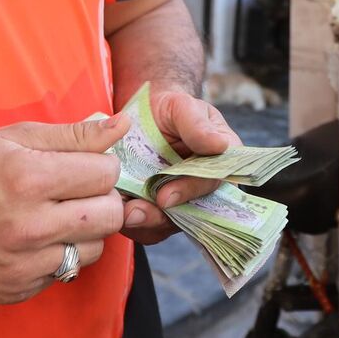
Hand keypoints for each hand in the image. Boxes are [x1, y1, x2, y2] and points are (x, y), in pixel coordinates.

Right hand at [0, 115, 128, 302]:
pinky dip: (59, 255)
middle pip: (109, 215)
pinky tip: (33, 239)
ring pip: (94, 249)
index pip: (105, 174)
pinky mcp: (18, 290)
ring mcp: (23, 265)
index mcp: (28, 179)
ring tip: (56, 215)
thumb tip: (122, 126)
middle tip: (77, 191)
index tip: (83, 165)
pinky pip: (66, 272)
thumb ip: (73, 134)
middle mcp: (28, 227)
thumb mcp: (12, 137)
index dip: (100, 165)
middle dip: (101, 199)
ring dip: (84, 230)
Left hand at [120, 89, 239, 244]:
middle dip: (162, 217)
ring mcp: (180, 203)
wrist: (140, 117)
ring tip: (123, 214)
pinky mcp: (156, 213)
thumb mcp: (181, 107)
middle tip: (135, 213)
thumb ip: (196, 124)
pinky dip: (133, 225)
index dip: (190, 191)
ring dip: (145, 223)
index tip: (166, 197)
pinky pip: (148, 230)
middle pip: (192, 213)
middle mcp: (203, 188)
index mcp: (220, 162)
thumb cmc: (168, 110)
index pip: (213, 182)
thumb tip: (218, 144)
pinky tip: (118, 213)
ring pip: (168, 225)